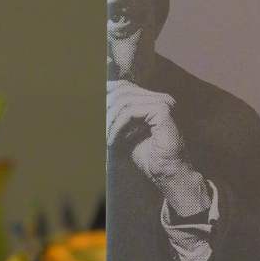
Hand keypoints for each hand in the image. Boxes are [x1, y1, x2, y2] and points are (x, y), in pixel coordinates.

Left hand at [106, 81, 211, 216]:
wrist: (168, 173)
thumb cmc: (148, 157)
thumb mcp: (127, 134)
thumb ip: (116, 119)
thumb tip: (96, 106)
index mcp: (155, 100)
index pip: (124, 87)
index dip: (106, 97)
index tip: (91, 114)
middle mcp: (161, 98)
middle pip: (123, 91)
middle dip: (105, 109)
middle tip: (95, 127)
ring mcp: (164, 103)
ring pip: (124, 101)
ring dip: (110, 121)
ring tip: (103, 137)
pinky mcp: (163, 110)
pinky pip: (130, 112)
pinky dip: (117, 126)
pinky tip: (111, 141)